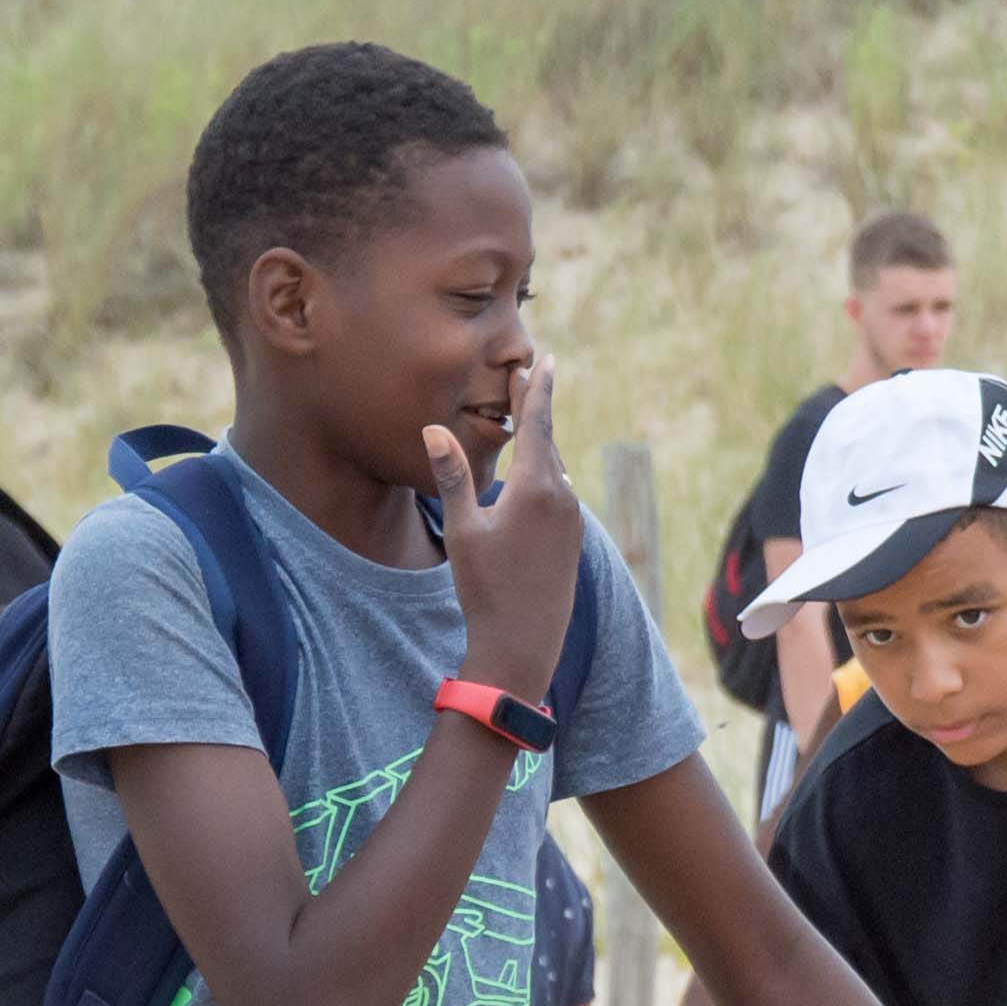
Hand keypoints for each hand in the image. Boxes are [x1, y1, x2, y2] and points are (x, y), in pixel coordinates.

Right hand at [429, 365, 583, 695]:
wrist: (524, 645)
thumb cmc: (487, 588)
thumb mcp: (463, 530)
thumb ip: (452, 476)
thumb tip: (434, 427)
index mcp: (538, 487)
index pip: (539, 423)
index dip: (538, 389)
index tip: (544, 360)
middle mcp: (563, 497)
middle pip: (549, 441)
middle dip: (536, 410)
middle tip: (528, 379)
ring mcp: (572, 521)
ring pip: (555, 470)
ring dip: (540, 446)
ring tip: (529, 423)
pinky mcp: (573, 541)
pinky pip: (559, 495)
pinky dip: (546, 476)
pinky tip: (536, 480)